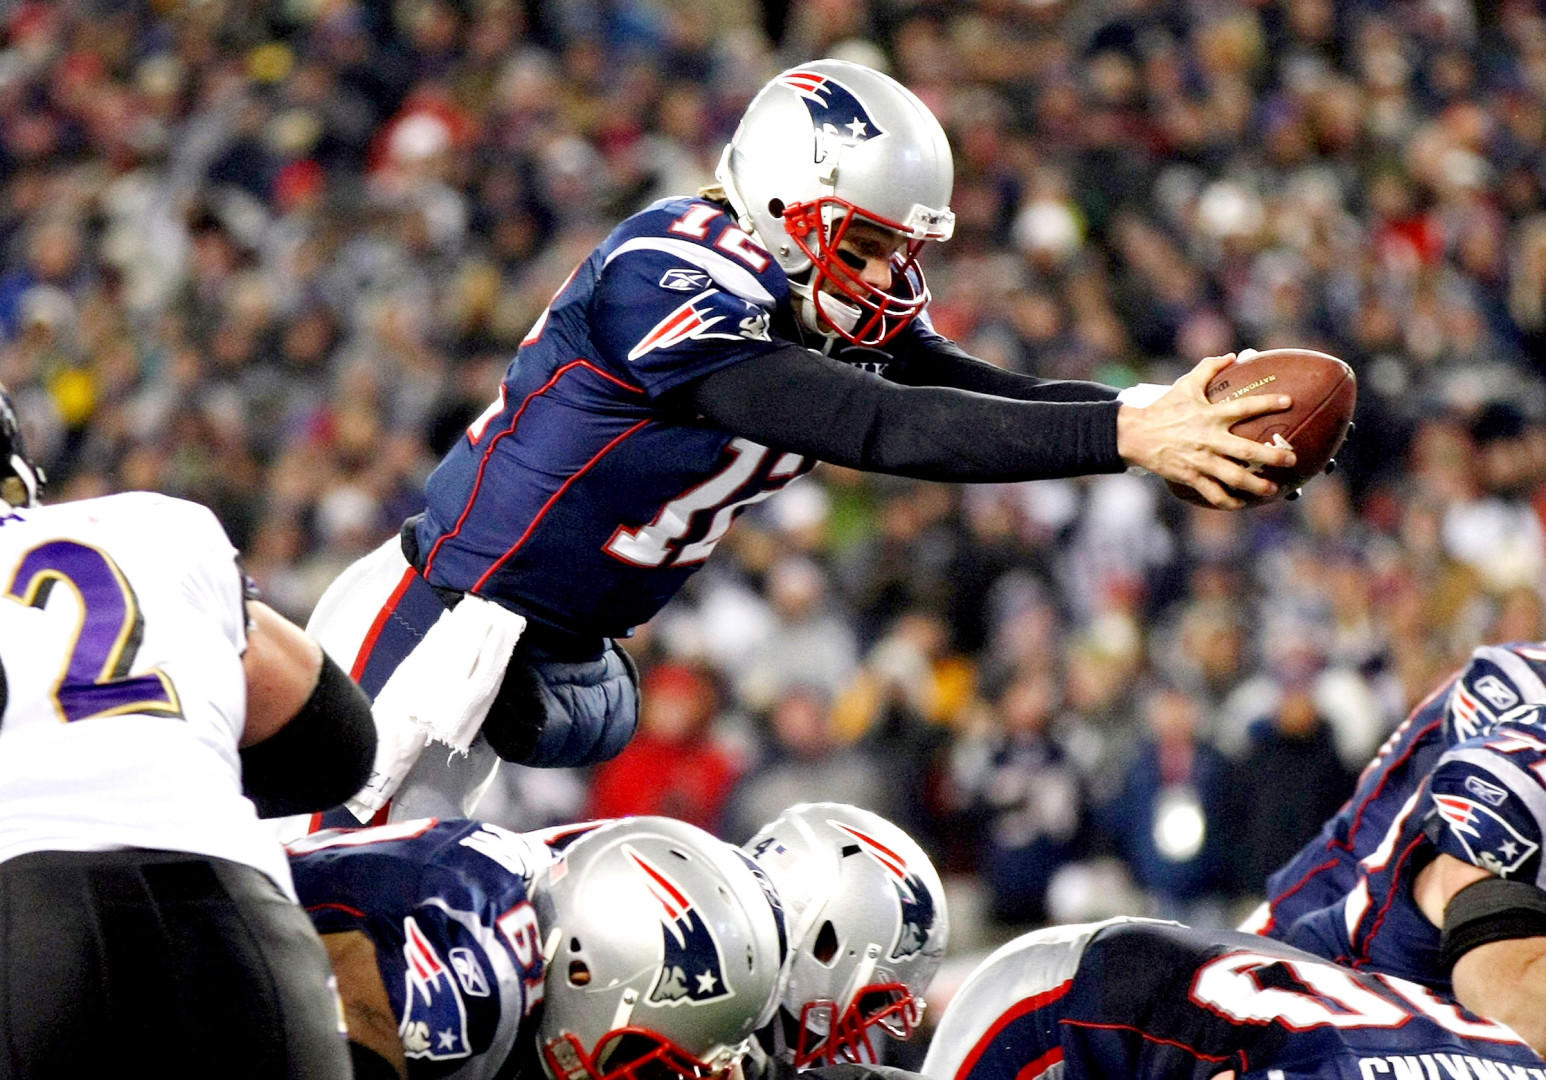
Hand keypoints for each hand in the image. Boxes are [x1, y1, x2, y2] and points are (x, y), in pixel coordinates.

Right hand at [1116, 352, 1296, 509]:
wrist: (1135, 434)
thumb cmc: (1163, 408)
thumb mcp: (1185, 384)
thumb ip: (1209, 367)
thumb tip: (1233, 355)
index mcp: (1210, 415)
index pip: (1244, 407)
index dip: (1267, 402)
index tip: (1289, 402)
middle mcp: (1209, 438)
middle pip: (1247, 451)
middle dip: (1272, 456)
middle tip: (1291, 459)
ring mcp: (1200, 460)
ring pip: (1234, 477)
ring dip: (1256, 484)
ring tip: (1273, 489)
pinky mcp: (1190, 476)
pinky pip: (1213, 492)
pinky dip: (1228, 500)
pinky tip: (1241, 503)